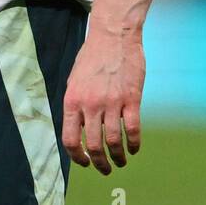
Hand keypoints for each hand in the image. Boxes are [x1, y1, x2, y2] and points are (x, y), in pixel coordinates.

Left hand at [61, 30, 143, 173]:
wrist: (113, 35)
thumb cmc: (92, 57)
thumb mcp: (74, 81)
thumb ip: (75, 105)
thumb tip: (78, 130)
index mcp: (73, 101)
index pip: (71, 139)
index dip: (77, 157)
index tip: (85, 163)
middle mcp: (91, 104)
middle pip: (93, 146)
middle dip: (100, 163)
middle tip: (105, 169)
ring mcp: (112, 102)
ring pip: (114, 141)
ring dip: (118, 157)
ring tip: (121, 161)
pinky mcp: (132, 98)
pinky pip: (133, 129)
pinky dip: (134, 143)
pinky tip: (134, 148)